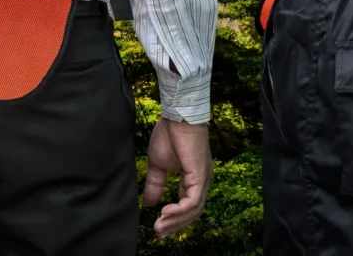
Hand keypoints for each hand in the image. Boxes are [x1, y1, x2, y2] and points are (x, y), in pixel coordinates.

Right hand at [143, 117, 211, 238]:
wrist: (177, 117)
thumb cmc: (169, 135)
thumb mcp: (158, 164)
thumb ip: (155, 184)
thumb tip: (149, 203)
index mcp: (193, 179)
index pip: (187, 206)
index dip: (175, 219)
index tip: (160, 229)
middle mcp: (202, 182)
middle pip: (192, 212)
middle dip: (175, 225)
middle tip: (160, 234)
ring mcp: (203, 180)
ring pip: (193, 210)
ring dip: (176, 221)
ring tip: (159, 226)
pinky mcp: (200, 177)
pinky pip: (192, 201)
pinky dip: (180, 210)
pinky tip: (165, 212)